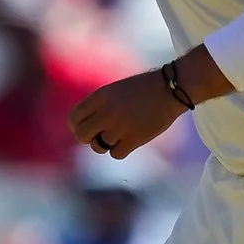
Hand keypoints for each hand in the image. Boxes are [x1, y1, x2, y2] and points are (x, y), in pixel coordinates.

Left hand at [68, 69, 186, 160]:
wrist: (170, 89)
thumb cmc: (143, 89)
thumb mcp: (115, 91)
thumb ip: (98, 106)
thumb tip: (83, 127)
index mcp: (100, 96)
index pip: (74, 118)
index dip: (77, 126)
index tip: (86, 128)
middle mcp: (106, 112)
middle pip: (82, 136)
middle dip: (89, 138)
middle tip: (99, 135)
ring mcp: (119, 127)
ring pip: (99, 147)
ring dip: (107, 143)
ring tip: (120, 134)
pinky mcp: (134, 139)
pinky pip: (116, 154)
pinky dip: (121, 150)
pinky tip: (130, 140)